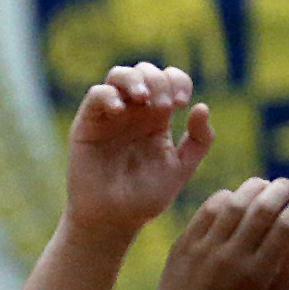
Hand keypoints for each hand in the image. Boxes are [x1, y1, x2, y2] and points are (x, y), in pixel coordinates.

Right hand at [63, 63, 212, 240]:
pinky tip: (122, 110)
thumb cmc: (146, 197)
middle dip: (158, 81)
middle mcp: (133, 112)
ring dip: (134, 79)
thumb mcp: (181, 168)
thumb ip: (198, 140)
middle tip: (165, 106)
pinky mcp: (87, 124)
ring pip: (118, 75)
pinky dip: (109, 95)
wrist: (114, 218)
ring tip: (143, 98)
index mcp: (157, 119)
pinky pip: (96, 96)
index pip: (169, 80)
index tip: (181, 103)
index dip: (178, 81)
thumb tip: (201, 107)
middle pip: (145, 71)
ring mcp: (109, 116)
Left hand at [144, 176, 288, 289]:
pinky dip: (223, 198)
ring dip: (253, 188)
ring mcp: (206, 247)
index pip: (285, 227)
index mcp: (258, 272)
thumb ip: (288, 272)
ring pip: (234, 204)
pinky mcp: (184, 243)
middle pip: (262, 209)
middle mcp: (233, 255)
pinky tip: (233, 196)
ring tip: (264, 185)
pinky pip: (206, 211)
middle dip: (281, 190)